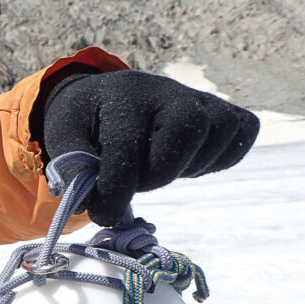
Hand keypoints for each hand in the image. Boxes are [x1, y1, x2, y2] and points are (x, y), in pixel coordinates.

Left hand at [41, 70, 258, 224]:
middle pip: (187, 133)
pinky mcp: (221, 110)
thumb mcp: (63, 140)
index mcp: (123, 97)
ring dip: (186, 167)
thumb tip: (88, 204)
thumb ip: (72, 170)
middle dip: (157, 174)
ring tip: (156, 167)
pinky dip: (219, 157)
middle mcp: (167, 91)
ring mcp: (199, 98)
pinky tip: (184, 161)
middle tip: (134, 181)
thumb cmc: (84, 124)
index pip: (128, 148)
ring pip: (219, 133)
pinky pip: (241, 136)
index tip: (104, 213)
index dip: (115, 191)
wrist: (103, 99)